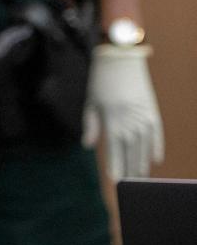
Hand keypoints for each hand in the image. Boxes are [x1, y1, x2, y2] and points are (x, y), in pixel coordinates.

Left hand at [82, 44, 163, 178]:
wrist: (121, 58)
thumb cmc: (100, 81)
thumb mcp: (90, 103)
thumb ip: (90, 126)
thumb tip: (88, 147)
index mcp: (112, 119)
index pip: (115, 149)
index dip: (116, 166)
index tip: (116, 180)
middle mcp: (130, 120)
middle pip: (131, 151)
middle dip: (130, 169)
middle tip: (131, 186)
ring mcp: (143, 115)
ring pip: (145, 145)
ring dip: (143, 162)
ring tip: (141, 177)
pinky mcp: (152, 109)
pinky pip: (157, 132)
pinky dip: (156, 146)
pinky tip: (155, 160)